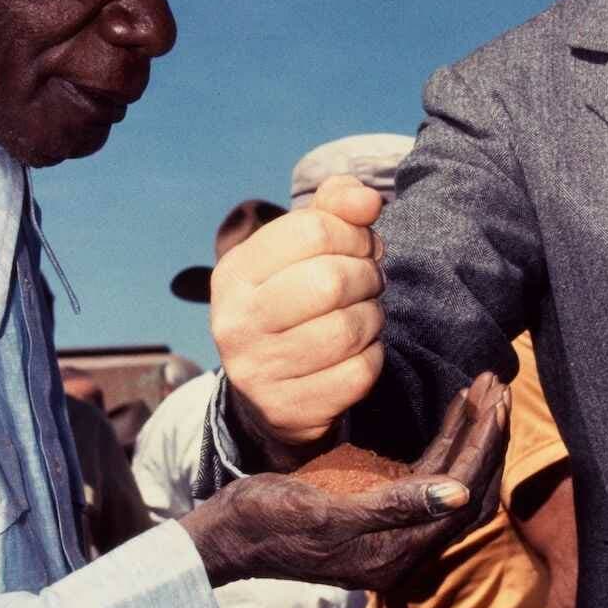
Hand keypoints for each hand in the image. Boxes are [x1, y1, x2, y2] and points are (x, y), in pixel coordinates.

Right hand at [182, 375, 508, 592]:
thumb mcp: (327, 511)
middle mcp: (405, 547)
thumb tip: (456, 494)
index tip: (494, 400)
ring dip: (470, 434)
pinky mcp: (380, 510)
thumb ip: (393, 506)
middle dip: (486, 436)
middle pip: (466, 488)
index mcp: (397, 553)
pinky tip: (456, 411)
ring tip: (485, 388)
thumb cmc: (268, 520)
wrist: (229, 534)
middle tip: (498, 384)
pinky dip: (446, 442)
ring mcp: (395, 530)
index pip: (460, 495)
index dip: (483, 447)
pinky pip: (428, 475)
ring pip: (452, 479)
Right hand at [210, 176, 387, 452]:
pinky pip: (359, 372)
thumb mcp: (299, 252)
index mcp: (234, 272)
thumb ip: (333, 210)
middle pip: (332, 280)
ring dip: (373, 317)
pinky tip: (357, 352)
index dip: (353, 234)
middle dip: (367, 277)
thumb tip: (368, 199)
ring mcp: (258, 370)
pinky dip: (372, 356)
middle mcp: (236, 322)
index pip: (313, 229)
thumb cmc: (294, 304)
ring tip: (362, 316)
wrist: (269, 393)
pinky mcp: (289, 408)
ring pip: (349, 328)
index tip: (359, 248)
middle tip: (368, 284)